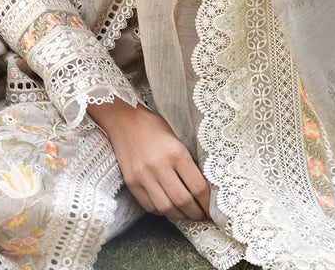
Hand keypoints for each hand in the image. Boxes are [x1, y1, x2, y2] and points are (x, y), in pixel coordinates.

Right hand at [89, 98, 210, 222]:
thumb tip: (200, 188)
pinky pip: (150, 206)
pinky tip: (167, 206)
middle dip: (196, 213)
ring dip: (179, 215)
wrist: (123, 119)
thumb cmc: (153, 127)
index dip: (207, 203)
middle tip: (201, 215)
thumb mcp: (176, 139)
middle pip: (183, 201)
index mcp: (176, 153)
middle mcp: (160, 166)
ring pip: (166, 208)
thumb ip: (187, 162)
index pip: (198, 187)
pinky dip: (161, 211)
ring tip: (185, 214)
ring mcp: (143, 176)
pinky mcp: (131, 182)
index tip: (211, 209)